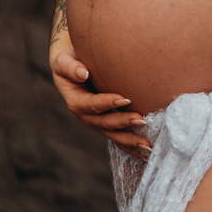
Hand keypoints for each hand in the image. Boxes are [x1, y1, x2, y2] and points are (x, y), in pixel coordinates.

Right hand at [49, 37, 150, 158]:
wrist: (73, 62)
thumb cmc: (70, 56)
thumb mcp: (63, 60)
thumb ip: (70, 66)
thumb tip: (82, 73)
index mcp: (74, 100)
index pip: (90, 104)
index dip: (105, 103)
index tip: (124, 98)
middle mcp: (85, 115)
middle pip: (103, 123)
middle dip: (122, 123)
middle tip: (142, 120)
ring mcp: (96, 121)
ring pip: (113, 134)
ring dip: (130, 140)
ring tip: (147, 145)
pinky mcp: (107, 122)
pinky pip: (119, 136)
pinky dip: (131, 146)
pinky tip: (146, 154)